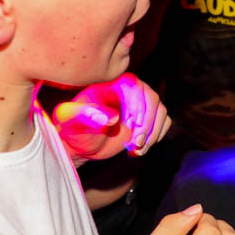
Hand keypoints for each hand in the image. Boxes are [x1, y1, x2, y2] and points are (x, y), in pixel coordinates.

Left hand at [54, 73, 170, 162]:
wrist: (81, 143)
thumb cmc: (73, 128)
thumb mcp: (71, 120)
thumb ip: (86, 115)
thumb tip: (111, 117)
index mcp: (112, 84)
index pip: (134, 86)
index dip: (137, 104)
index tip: (131, 125)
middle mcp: (130, 91)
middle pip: (152, 99)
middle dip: (147, 123)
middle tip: (135, 143)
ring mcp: (141, 105)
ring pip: (160, 112)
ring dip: (153, 133)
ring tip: (136, 149)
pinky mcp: (148, 119)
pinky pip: (163, 123)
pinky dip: (155, 137)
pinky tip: (138, 150)